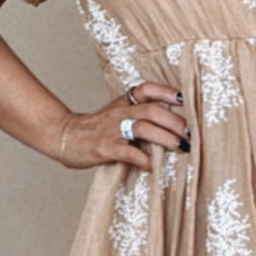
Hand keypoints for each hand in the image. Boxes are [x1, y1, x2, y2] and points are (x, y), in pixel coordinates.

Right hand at [55, 83, 189, 170]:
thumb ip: (139, 114)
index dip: (167, 92)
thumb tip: (172, 124)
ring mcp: (112, 130)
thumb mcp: (117, 112)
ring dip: (165, 137)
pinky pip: (128, 152)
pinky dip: (144, 159)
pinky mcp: (105, 148)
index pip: (147, 90)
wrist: (63, 135)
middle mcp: (120, 112)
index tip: (184, 100)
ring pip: (144, 128)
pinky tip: (154, 166)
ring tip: (181, 147)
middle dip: (175, 121)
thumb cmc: (96, 128)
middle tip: (191, 134)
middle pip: (153, 111)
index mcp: (124, 102)